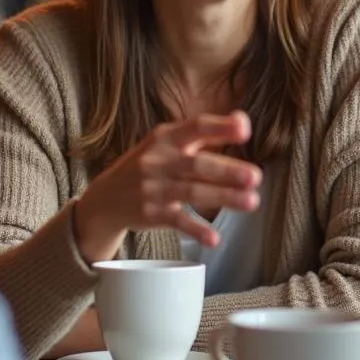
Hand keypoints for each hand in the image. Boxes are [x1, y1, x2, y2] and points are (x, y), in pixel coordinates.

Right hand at [72, 111, 261, 263]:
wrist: (105, 198)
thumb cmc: (149, 165)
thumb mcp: (167, 142)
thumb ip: (203, 133)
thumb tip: (243, 122)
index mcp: (166, 137)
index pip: (196, 127)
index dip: (220, 127)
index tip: (245, 129)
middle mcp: (159, 160)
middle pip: (196, 165)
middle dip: (226, 171)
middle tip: (255, 176)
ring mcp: (154, 188)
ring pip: (192, 192)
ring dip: (223, 198)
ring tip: (251, 201)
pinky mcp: (152, 214)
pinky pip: (177, 221)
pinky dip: (196, 230)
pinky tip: (214, 238)